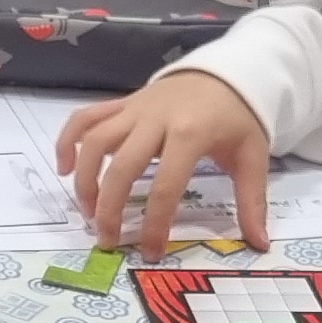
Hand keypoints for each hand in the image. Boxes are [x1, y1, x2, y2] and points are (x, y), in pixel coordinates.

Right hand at [57, 68, 270, 255]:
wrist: (228, 70)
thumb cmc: (239, 118)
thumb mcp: (253, 157)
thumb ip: (252, 200)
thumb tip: (259, 244)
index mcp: (190, 135)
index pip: (165, 186)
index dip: (154, 224)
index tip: (150, 252)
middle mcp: (156, 120)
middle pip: (121, 167)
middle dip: (109, 209)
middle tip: (107, 240)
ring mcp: (135, 109)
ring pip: (95, 142)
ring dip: (84, 180)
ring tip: (87, 212)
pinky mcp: (123, 103)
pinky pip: (85, 118)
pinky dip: (68, 141)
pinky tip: (62, 168)